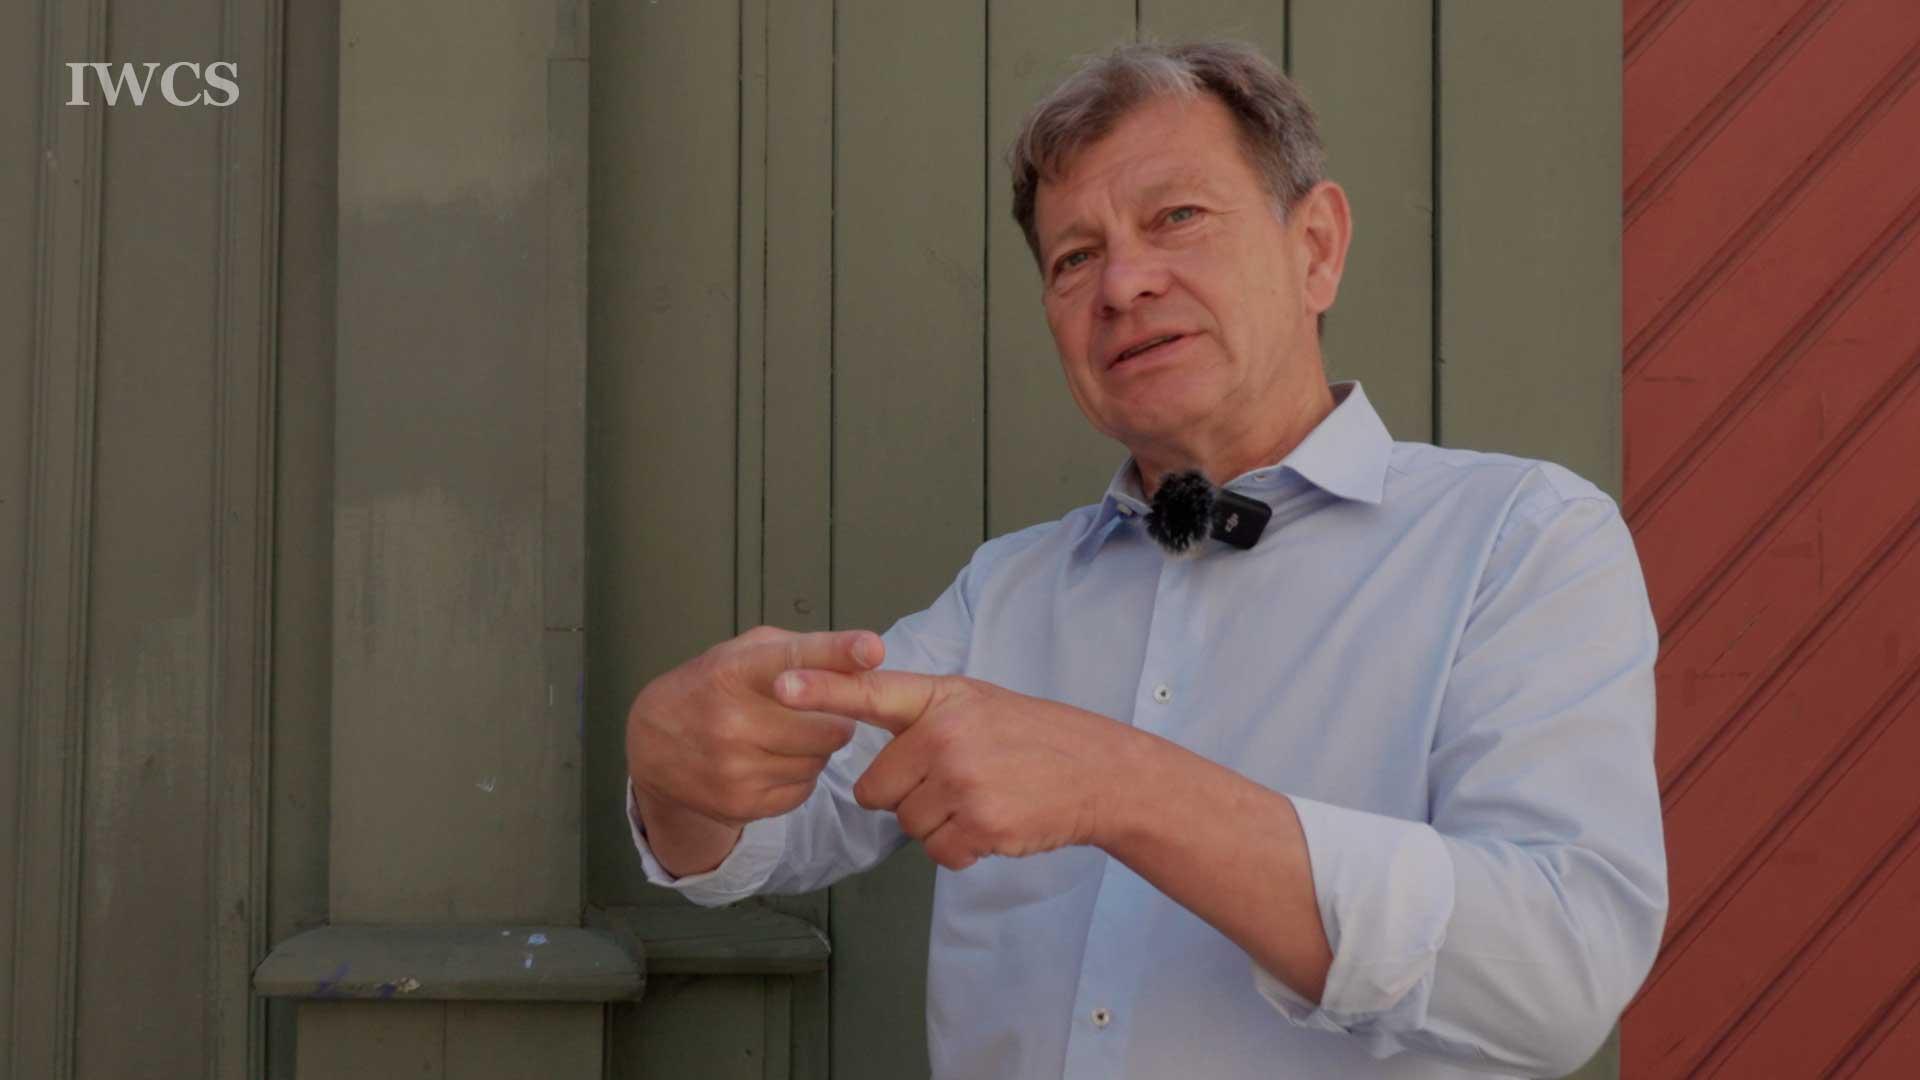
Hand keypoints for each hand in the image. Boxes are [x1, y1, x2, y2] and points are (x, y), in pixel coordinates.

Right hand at [625, 626, 883, 828]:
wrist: (653, 746)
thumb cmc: (712, 688)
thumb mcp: (742, 653)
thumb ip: (799, 650)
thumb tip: (863, 658)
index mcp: (734, 671)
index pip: (794, 660)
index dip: (837, 653)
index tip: (871, 649)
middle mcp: (732, 721)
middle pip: (829, 726)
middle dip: (834, 718)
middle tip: (814, 712)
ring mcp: (735, 768)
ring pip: (820, 761)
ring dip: (816, 748)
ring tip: (784, 735)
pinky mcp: (741, 804)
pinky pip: (803, 790)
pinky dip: (799, 775)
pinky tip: (773, 760)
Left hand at [772, 669, 1134, 869]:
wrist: (1098, 773)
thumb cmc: (1032, 738)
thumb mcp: (975, 702)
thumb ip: (920, 712)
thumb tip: (868, 737)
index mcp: (941, 698)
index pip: (870, 691)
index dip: (821, 690)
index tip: (780, 684)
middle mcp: (946, 735)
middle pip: (875, 791)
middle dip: (907, 797)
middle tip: (957, 780)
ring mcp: (963, 780)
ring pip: (906, 825)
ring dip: (938, 824)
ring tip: (983, 797)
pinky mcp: (981, 823)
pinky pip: (938, 852)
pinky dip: (961, 848)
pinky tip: (993, 821)